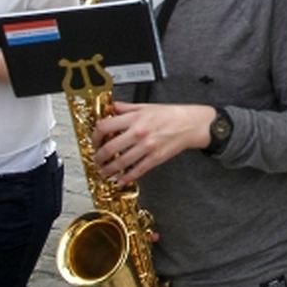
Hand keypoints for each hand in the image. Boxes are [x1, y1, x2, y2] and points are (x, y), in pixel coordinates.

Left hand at [92, 102, 212, 183]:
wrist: (191, 124)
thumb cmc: (171, 114)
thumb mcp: (146, 106)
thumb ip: (127, 107)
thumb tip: (111, 107)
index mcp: (135, 118)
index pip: (105, 126)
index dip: (95, 136)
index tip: (95, 141)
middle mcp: (139, 132)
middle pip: (110, 147)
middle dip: (99, 157)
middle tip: (97, 160)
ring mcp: (147, 147)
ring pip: (121, 162)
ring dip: (108, 170)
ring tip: (104, 172)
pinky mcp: (156, 158)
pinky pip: (137, 171)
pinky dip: (126, 178)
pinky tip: (121, 180)